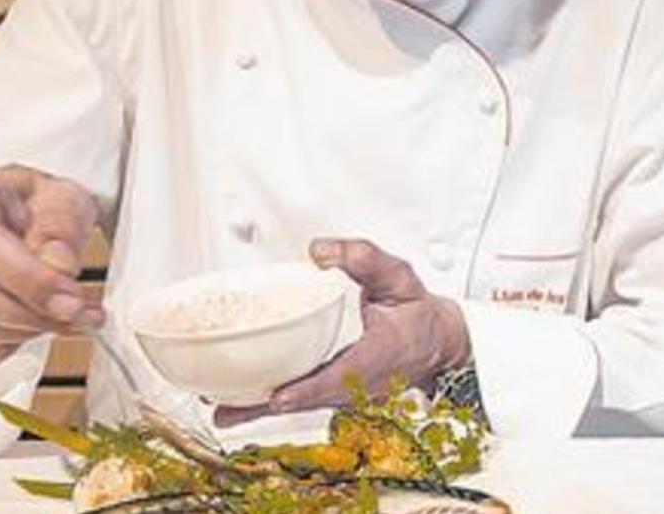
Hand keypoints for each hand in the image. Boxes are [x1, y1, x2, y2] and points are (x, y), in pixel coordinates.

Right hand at [0, 164, 102, 367]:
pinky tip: (25, 328)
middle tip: (74, 315)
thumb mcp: (62, 199)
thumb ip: (62, 230)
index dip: (28, 281)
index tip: (71, 301)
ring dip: (15, 334)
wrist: (22, 216)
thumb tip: (58, 266)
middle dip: (28, 314)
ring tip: (56, 321)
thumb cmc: (34, 205)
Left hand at [214, 238, 471, 426]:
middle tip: (228, 411)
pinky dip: (274, 405)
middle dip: (269, 406)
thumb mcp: (398, 277)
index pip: (341, 376)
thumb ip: (364, 258)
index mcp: (380, 356)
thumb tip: (321, 250)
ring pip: (304, 405)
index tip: (281, 395)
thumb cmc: (418, 313)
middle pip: (310, 400)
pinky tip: (243, 406)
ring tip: (223, 413)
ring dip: (264, 411)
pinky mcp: (341, 394)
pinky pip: (306, 401)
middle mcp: (363, 383)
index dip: (309, 388)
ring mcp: (352, 393)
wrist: (439, 343)